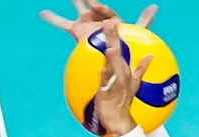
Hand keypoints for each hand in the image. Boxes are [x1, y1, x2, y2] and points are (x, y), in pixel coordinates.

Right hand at [39, 0, 155, 43]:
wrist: (109, 68)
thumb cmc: (123, 49)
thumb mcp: (135, 32)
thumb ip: (144, 20)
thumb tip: (155, 6)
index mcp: (110, 20)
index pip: (107, 11)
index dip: (103, 9)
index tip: (104, 17)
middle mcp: (98, 20)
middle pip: (93, 4)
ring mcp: (86, 24)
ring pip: (78, 7)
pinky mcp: (76, 31)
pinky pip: (62, 23)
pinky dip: (53, 18)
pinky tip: (43, 13)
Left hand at [90, 21, 150, 136]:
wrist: (120, 121)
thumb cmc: (124, 100)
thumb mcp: (135, 82)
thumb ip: (142, 68)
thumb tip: (151, 55)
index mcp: (125, 70)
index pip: (120, 48)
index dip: (116, 34)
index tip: (112, 20)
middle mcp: (122, 75)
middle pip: (117, 53)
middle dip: (113, 38)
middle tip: (109, 23)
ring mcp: (116, 85)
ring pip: (115, 69)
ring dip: (113, 58)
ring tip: (111, 47)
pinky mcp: (108, 95)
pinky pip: (106, 86)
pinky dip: (105, 78)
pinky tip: (101, 70)